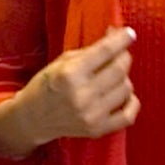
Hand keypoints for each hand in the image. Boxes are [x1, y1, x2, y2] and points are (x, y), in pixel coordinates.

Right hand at [0, 26, 138, 156]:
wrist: (32, 119)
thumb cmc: (46, 86)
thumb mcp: (60, 62)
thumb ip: (89, 50)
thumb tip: (115, 36)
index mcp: (70, 74)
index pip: (105, 51)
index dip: (122, 39)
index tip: (129, 33)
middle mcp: (82, 95)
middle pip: (120, 69)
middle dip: (123, 57)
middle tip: (119, 55)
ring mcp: (91, 115)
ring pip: (126, 89)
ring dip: (123, 79)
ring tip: (112, 78)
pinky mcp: (97, 130)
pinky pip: (128, 115)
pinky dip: (131, 103)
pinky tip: (123, 96)